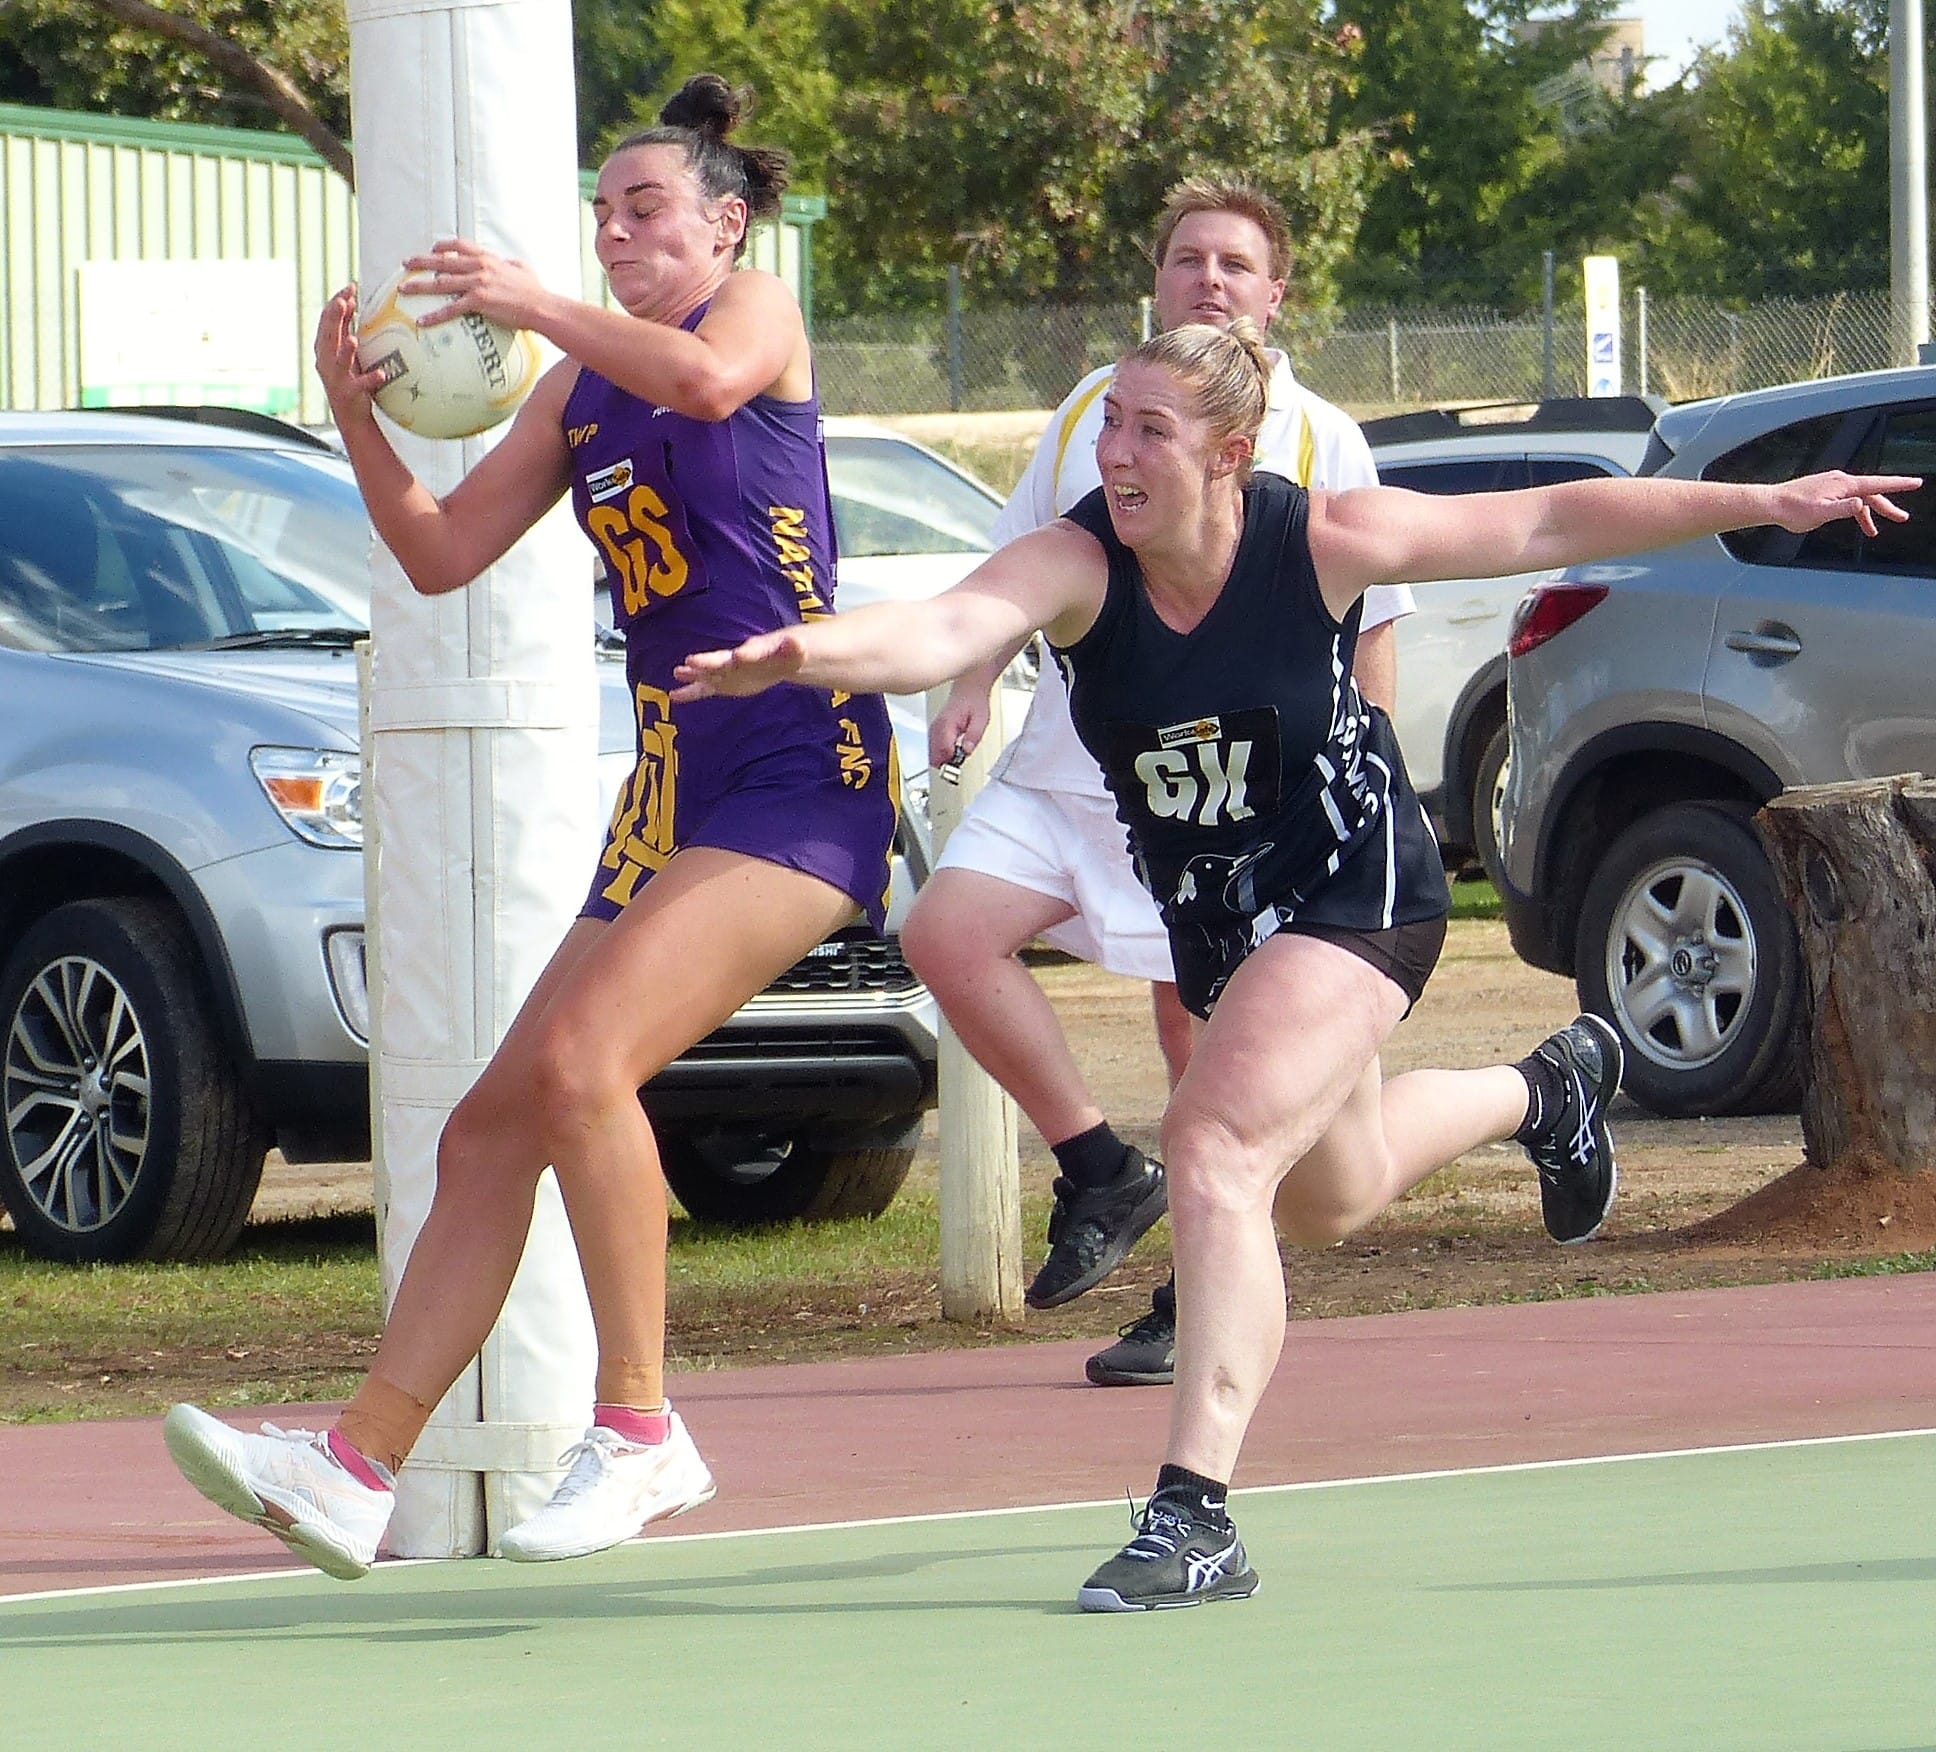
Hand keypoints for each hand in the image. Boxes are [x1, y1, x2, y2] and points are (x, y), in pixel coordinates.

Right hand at [313, 286, 388, 418]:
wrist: (350, 415)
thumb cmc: (349, 377)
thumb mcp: (347, 350)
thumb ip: (346, 328)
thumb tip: (350, 301)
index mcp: (324, 347)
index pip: (326, 320)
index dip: (336, 302)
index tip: (349, 287)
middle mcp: (325, 361)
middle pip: (328, 336)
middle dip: (334, 318)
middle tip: (343, 301)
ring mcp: (336, 378)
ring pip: (338, 361)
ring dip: (346, 350)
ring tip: (354, 339)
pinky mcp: (349, 394)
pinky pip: (360, 385)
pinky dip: (370, 379)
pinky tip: (381, 374)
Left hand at [402, 238, 547, 329]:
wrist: (541, 306)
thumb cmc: (535, 291)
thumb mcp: (521, 268)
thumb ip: (510, 264)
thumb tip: (509, 263)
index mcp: (487, 258)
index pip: (459, 245)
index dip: (442, 246)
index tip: (432, 249)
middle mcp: (479, 267)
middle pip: (442, 260)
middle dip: (420, 261)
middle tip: (405, 264)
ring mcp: (477, 283)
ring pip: (440, 282)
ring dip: (419, 286)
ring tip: (404, 290)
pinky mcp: (479, 301)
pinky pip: (451, 309)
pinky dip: (435, 315)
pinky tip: (423, 321)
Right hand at [671, 629, 809, 700]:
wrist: (777, 659)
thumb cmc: (786, 654)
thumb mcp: (795, 653)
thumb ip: (794, 649)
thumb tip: (796, 641)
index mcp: (755, 651)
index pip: (751, 652)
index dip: (746, 655)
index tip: (738, 655)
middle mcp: (736, 659)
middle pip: (721, 660)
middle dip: (708, 662)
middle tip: (691, 661)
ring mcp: (727, 671)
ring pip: (708, 673)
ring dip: (694, 673)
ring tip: (677, 671)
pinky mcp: (723, 684)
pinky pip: (705, 689)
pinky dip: (690, 693)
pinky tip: (674, 695)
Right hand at [927, 682, 990, 765]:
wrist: (968, 690)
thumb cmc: (974, 702)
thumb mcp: (981, 720)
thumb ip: (973, 736)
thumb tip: (967, 751)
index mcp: (947, 724)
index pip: (944, 750)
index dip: (952, 760)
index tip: (961, 761)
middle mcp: (937, 727)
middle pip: (934, 756)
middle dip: (946, 763)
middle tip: (959, 759)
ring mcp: (934, 729)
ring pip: (932, 754)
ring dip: (944, 759)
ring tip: (957, 753)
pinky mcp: (934, 731)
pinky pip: (933, 749)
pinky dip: (942, 753)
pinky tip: (952, 750)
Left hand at [1767, 471, 1920, 536]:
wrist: (1771, 503)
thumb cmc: (1793, 510)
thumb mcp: (1820, 513)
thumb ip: (1843, 509)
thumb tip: (1861, 504)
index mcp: (1844, 485)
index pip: (1877, 484)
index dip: (1898, 484)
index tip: (1916, 483)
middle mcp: (1841, 481)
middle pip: (1870, 493)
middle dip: (1886, 506)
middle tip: (1902, 518)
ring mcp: (1832, 485)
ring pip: (1858, 498)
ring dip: (1868, 514)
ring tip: (1873, 532)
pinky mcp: (1824, 490)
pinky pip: (1846, 500)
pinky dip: (1852, 511)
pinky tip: (1850, 524)